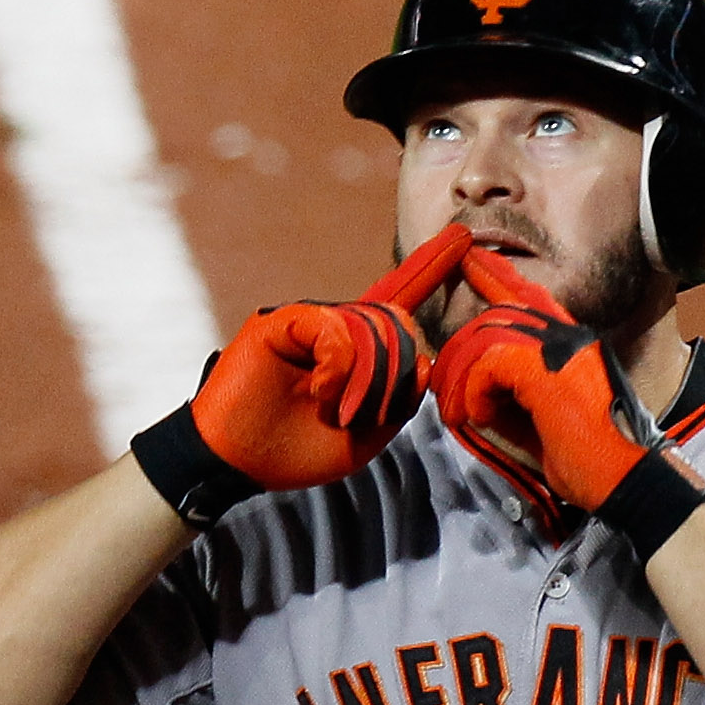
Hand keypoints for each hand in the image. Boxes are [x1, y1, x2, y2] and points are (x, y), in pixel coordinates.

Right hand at [190, 222, 472, 490]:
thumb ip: (401, 401)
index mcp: (357, 351)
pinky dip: (338, 366)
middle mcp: (335, 327)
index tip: (465, 239)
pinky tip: (322, 391)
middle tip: (361, 417)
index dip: (430, 267)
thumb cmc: (296, 451)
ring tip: (336, 412)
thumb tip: (424, 361)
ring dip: (365, 380)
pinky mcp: (280, 322)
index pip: (398, 298)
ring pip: (370, 327)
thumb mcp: (366, 437)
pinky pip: (334, 327)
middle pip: (395, 325)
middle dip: (393, 377)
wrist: (240, 465)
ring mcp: (307, 321)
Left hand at [432, 247, 691, 515]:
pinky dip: (474, 393)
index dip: (497, 274)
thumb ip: (509, 399)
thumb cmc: (588, 461)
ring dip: (462, 377)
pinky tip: (482, 417)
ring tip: (461, 412)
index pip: (530, 295)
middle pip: (498, 313)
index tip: (471, 260)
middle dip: (460, 347)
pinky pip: (487, 363)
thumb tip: (471, 394)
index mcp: (573, 343)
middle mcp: (568, 335)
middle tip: (444, 385)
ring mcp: (559, 347)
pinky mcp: (545, 368)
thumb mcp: (539, 422)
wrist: (625, 479)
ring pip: (485, 335)